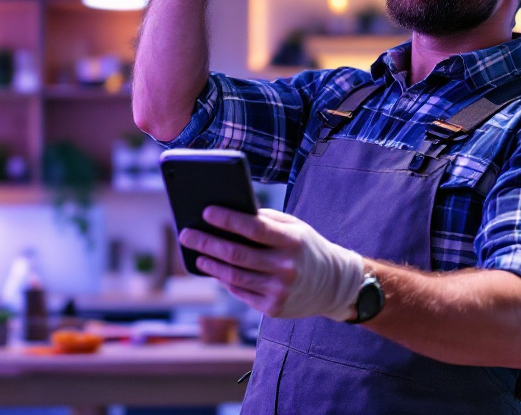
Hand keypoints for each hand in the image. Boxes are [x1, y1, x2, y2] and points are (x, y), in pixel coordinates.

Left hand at [178, 207, 362, 320]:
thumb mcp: (294, 227)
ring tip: (197, 254)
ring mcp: (279, 290)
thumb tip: (228, 214)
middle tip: (186, 234)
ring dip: (211, 264)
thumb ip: (265, 220)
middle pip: (237, 254)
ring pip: (234, 275)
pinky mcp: (274, 308)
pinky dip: (225, 280)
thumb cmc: (306, 248)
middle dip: (207, 242)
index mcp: (292, 241)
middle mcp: (286, 267)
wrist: (334, 285)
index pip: (254, 228)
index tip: (206, 212)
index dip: (227, 220)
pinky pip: (241, 292)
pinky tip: (216, 270)